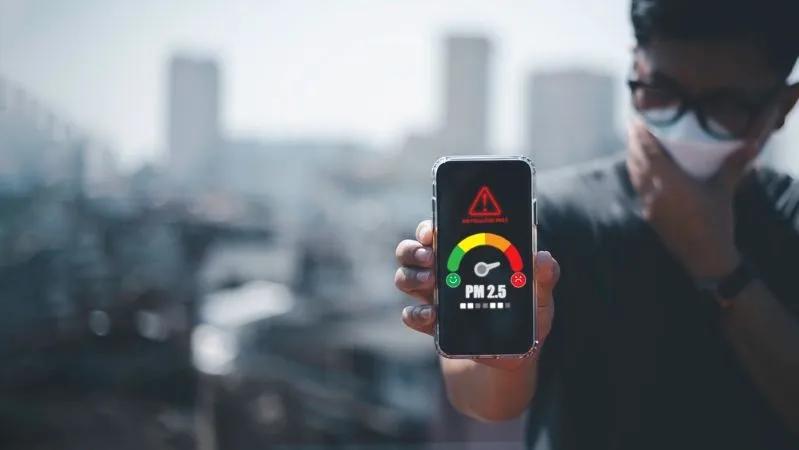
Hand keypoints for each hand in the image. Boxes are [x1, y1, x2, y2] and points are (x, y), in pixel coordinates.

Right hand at [394, 219, 559, 370]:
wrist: (513, 355)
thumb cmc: (527, 316)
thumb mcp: (540, 296)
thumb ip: (545, 276)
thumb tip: (542, 258)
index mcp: (465, 255)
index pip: (438, 232)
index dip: (429, 227)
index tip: (434, 231)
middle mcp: (442, 270)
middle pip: (411, 250)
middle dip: (414, 250)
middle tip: (430, 258)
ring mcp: (433, 296)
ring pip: (404, 277)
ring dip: (411, 277)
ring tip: (431, 283)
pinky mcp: (431, 323)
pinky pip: (410, 314)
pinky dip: (416, 314)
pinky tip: (432, 315)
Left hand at [626, 118, 752, 278]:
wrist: (705, 256)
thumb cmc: (715, 221)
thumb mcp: (724, 190)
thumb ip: (734, 165)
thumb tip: (752, 145)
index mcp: (670, 182)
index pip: (649, 153)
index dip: (640, 136)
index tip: (635, 122)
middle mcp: (654, 192)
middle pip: (637, 162)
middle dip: (633, 145)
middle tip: (632, 129)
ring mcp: (649, 204)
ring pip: (634, 177)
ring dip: (632, 160)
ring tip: (633, 147)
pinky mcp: (649, 215)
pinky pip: (638, 189)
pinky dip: (636, 176)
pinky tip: (640, 173)